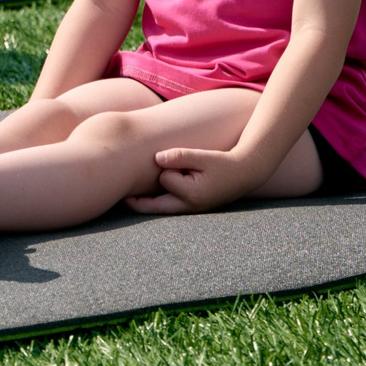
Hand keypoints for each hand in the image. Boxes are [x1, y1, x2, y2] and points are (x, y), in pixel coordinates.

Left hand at [125, 145, 266, 214]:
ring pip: (162, 209)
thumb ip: (179, 156)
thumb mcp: (202, 156)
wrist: (245, 173)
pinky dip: (159, 203)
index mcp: (192, 195)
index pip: (165, 179)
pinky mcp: (193, 207)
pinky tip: (145, 199)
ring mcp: (192, 209)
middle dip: (138, 203)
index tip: (168, 161)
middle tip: (120, 199)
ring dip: (150, 202)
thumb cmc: (223, 163)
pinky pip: (169, 208)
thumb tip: (156, 158)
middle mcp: (191, 206)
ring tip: (129, 199)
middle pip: (156, 207)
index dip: (166, 167)